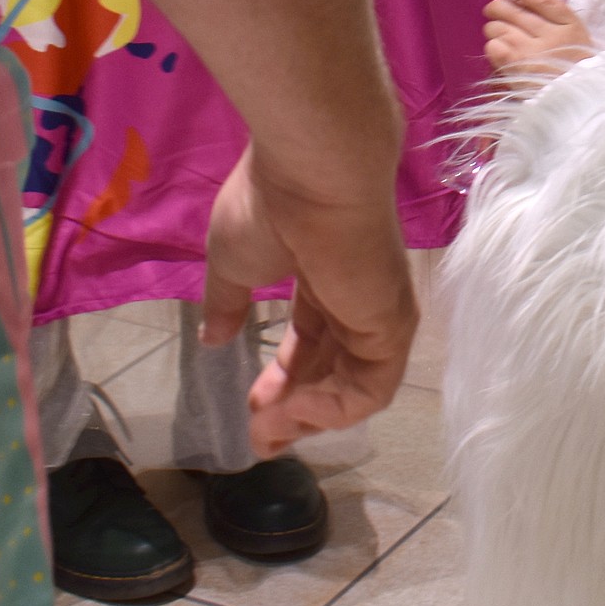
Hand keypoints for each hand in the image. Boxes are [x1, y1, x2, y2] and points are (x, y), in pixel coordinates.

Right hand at [202, 146, 417, 453]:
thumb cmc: (270, 205)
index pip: (310, 342)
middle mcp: (356, 298)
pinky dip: (332, 409)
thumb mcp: (233, 261)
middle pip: (331, 369)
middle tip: (258, 436)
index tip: (251, 410)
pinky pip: (368, 388)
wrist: (312, 169)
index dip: (282, 380)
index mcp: (322, 277)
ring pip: (352, 387)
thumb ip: (227, 303)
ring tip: (265, 429)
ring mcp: (378, 313)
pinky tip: (292, 412)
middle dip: (293, 408)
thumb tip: (213, 339)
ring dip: (308, 416)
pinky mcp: (391, 326)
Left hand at [483, 0, 593, 73]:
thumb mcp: (575, 39)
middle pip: (514, 11)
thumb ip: (553, 20)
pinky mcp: (517, 69)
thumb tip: (519, 1)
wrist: (575, 101)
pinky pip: (494, 47)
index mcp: (570, 26)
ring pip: (500, 28)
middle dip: (497, 8)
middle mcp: (552, 37)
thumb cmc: (572, 68)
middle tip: (493, 10)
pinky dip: (492, 46)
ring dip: (493, 29)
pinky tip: (497, 50)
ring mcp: (533, 53)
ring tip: (495, 33)